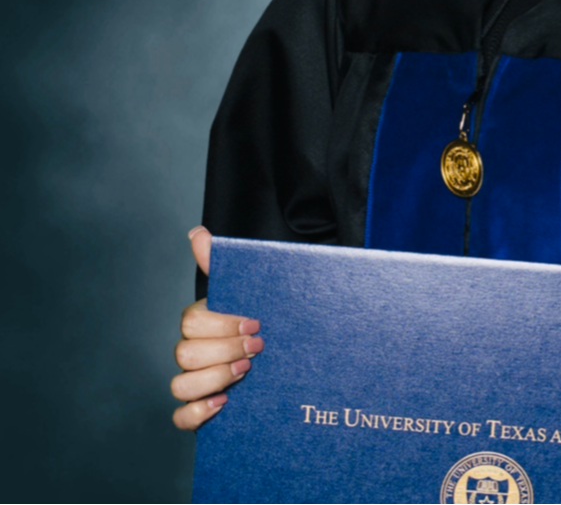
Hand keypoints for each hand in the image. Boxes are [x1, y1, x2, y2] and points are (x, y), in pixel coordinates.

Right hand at [171, 226, 263, 430]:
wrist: (290, 357)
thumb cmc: (266, 321)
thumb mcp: (250, 292)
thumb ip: (221, 264)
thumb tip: (197, 233)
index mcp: (204, 323)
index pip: (191, 320)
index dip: (221, 323)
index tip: (255, 323)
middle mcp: (195, 352)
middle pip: (184, 353)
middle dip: (224, 349)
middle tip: (258, 348)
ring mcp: (194, 382)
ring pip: (180, 383)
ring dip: (214, 378)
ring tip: (246, 372)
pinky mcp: (199, 410)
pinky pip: (180, 416)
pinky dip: (197, 412)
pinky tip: (223, 403)